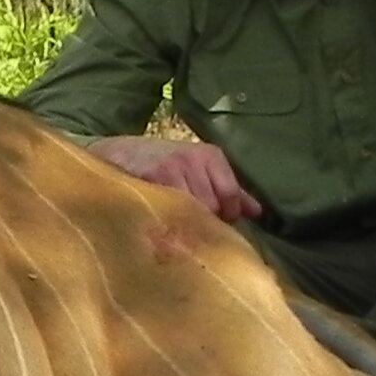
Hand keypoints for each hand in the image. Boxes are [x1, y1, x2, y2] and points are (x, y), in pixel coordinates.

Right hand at [87, 137, 261, 221]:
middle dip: (204, 220)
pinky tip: (160, 217)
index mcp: (211, 156)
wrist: (116, 153)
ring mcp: (172, 168)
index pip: (231, 197)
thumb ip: (230, 191)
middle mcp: (194, 159)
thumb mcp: (198, 170)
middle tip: (187, 222)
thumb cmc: (162, 165)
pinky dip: (167, 218)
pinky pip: (170, 209)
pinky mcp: (152, 178)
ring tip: (173, 222)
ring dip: (184, 222)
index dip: (224, 216)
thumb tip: (258, 213)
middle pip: (213, 207)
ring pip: (193, 210)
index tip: (210, 221)